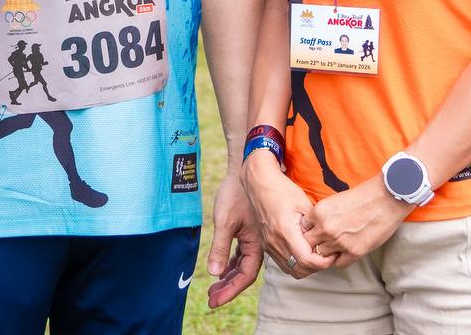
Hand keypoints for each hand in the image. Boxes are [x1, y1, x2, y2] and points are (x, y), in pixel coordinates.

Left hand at [205, 170, 261, 307]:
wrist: (244, 169)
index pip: (245, 276)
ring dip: (229, 277)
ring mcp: (254, 238)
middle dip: (228, 288)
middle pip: (244, 273)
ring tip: (214, 288)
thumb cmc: (235, 194)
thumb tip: (214, 273)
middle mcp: (259, 244)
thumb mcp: (225, 221)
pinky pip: (241, 254)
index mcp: (257, 244)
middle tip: (211, 299)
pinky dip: (231, 263)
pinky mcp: (248, 231)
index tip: (214, 301)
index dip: (230, 291)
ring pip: (242, 264)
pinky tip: (222, 269)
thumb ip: (220, 247)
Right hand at [241, 151, 333, 278]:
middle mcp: (274, 242)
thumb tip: (327, 242)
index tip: (332, 255)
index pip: (306, 260)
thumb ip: (315, 226)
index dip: (323, 262)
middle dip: (316, 267)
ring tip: (316, 255)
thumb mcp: (304, 204)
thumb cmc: (283, 190)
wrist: (260, 183)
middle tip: (327, 256)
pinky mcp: (266, 245)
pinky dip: (295, 263)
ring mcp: (269, 244)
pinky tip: (303, 252)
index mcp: (285, 231)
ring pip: (290, 270)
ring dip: (305, 267)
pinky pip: (283, 263)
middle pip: (299, 270)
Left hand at [299, 176, 410, 269]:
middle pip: (309, 244)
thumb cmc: (363, 196)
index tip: (315, 232)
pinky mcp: (354, 252)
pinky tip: (347, 251)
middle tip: (323, 242)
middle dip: (315, 243)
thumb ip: (323, 215)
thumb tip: (316, 227)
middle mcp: (326, 228)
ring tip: (337, 246)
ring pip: (322, 255)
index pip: (302, 229)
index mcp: (319, 212)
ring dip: (328, 252)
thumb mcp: (335, 201)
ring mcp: (339, 242)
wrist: (386, 198)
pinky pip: (339, 264)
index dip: (309, 231)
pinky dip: (341, 259)